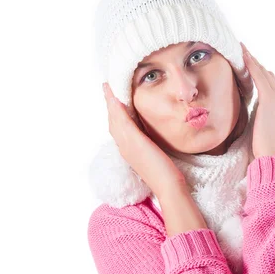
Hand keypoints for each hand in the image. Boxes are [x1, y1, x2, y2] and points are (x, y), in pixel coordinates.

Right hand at [102, 82, 186, 197]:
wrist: (167, 185)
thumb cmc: (165, 174)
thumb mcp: (154, 156)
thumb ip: (149, 146)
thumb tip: (151, 138)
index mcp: (128, 150)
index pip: (117, 128)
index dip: (114, 113)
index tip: (113, 100)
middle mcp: (124, 147)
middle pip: (112, 121)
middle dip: (109, 104)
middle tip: (106, 88)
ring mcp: (127, 145)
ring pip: (114, 119)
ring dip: (110, 102)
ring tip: (108, 88)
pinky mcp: (134, 142)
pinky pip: (123, 121)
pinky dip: (117, 109)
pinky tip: (116, 97)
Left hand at [240, 43, 274, 158]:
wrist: (272, 153)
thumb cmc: (263, 143)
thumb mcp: (259, 122)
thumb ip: (256, 111)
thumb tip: (245, 106)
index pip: (267, 80)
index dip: (256, 69)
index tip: (246, 59)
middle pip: (265, 72)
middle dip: (253, 60)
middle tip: (240, 47)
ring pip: (262, 71)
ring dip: (251, 58)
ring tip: (239, 47)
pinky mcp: (269, 98)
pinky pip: (258, 76)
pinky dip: (251, 64)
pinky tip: (242, 56)